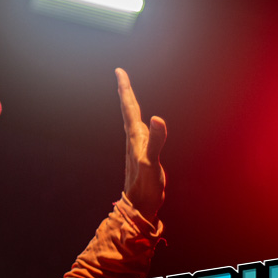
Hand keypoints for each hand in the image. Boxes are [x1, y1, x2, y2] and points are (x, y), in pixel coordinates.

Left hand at [116, 68, 166, 217]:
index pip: (130, 107)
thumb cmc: (145, 187)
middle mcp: (134, 139)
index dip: (125, 88)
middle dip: (126, 91)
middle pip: (129, 110)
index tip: (119, 71)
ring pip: (132, 119)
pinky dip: (140, 120)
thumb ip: (156, 141)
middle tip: (120, 75)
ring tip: (126, 93)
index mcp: (135, 137)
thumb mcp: (151, 163)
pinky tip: (142, 123)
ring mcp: (137, 147)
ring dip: (130, 104)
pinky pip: (140, 131)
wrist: (139, 206)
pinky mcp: (142, 155)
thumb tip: (158, 118)